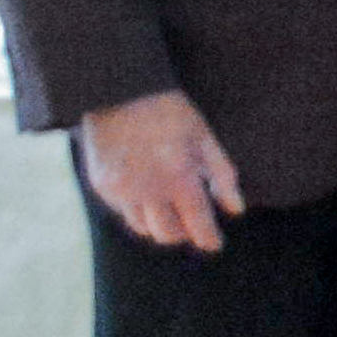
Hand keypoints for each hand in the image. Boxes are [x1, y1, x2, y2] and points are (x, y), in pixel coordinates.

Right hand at [76, 90, 243, 252]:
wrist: (119, 92)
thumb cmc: (169, 112)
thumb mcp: (204, 138)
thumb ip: (221, 175)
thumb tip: (235, 209)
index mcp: (178, 177)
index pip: (197, 223)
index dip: (208, 238)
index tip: (214, 243)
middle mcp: (148, 190)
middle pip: (168, 234)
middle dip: (183, 232)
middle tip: (190, 221)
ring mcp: (121, 190)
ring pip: (143, 227)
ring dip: (158, 223)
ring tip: (168, 206)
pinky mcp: (101, 186)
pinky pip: (123, 212)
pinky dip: (137, 209)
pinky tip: (145, 192)